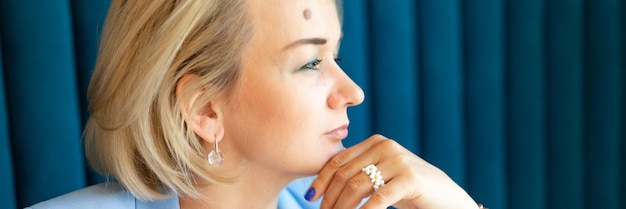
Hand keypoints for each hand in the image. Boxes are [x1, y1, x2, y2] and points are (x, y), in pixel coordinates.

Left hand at [306, 134, 477, 208]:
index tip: (310, 196)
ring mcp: (398, 161)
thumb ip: (359, 171)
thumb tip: (322, 186)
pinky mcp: (410, 179)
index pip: (339, 160)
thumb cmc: (408, 189)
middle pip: (345, 174)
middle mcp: (385, 146)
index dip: (322, 179)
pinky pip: (378, 198)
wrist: (445, 197)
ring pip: (357, 186)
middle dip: (330, 197)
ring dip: (342, 207)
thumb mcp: (381, 175)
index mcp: (375, 142)